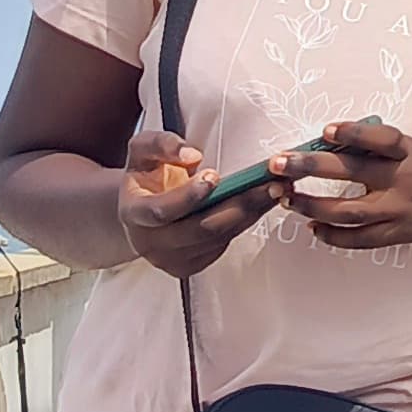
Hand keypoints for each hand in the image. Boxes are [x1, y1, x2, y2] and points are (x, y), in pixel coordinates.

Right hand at [118, 130, 281, 279]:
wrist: (141, 210)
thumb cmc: (145, 176)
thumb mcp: (143, 150)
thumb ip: (162, 145)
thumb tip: (192, 155)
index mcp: (134, 213)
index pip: (162, 211)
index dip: (189, 196)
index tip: (214, 176)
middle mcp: (150, 243)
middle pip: (200, 229)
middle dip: (239, 205)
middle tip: (270, 184)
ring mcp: (171, 259)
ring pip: (218, 238)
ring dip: (251, 213)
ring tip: (278, 189)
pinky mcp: (192, 266)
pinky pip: (223, 244)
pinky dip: (246, 222)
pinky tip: (264, 203)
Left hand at [279, 118, 411, 253]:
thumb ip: (380, 145)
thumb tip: (332, 140)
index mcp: (410, 152)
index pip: (382, 139)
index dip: (354, 133)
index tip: (326, 130)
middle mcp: (403, 180)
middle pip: (353, 172)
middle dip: (311, 167)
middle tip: (279, 163)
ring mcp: (399, 210)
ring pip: (350, 211)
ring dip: (313, 206)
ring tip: (286, 198)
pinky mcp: (397, 233)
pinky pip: (360, 239)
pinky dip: (333, 235)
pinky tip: (312, 227)